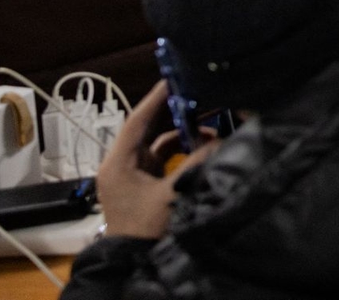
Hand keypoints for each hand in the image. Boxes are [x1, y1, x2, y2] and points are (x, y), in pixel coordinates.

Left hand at [95, 82, 219, 239]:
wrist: (132, 259)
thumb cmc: (143, 228)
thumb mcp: (171, 192)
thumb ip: (195, 163)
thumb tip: (220, 141)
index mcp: (118, 162)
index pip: (137, 120)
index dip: (156, 98)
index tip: (173, 78)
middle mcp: (122, 163)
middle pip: (147, 127)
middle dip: (172, 111)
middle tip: (195, 91)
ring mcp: (133, 172)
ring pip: (158, 141)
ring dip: (182, 131)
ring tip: (207, 121)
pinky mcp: (144, 180)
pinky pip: (164, 155)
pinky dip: (183, 148)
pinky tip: (204, 145)